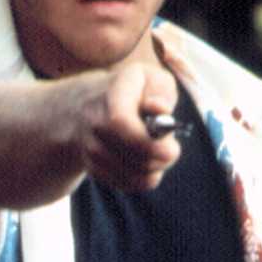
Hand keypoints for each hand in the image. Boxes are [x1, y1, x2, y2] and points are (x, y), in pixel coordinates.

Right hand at [77, 61, 180, 190]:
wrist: (89, 105)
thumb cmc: (133, 91)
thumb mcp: (151, 78)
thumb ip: (160, 91)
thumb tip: (159, 109)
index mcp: (111, 93)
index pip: (119, 122)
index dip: (146, 140)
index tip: (171, 146)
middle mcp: (93, 119)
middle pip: (127, 152)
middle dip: (159, 157)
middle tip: (172, 150)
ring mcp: (89, 146)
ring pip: (129, 173)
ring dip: (153, 169)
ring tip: (159, 153)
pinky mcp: (92, 167)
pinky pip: (126, 183)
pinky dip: (143, 179)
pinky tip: (146, 163)